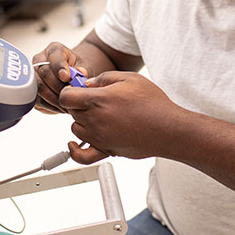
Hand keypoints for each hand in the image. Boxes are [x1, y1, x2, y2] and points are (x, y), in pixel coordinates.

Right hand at [32, 42, 88, 113]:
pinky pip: (37, 100)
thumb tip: (81, 73)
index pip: (54, 57)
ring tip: (68, 104)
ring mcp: (33, 75)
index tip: (66, 78)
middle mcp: (40, 60)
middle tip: (70, 95)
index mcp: (54, 50)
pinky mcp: (31, 90)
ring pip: (38, 88)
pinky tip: (61, 108)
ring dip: (54, 98)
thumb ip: (83, 70)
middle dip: (58, 87)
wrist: (70, 78)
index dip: (60, 68)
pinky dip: (50, 106)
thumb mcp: (83, 67)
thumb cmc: (77, 71)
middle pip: (44, 73)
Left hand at [59, 71, 182, 163]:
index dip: (70, 91)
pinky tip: (74, 144)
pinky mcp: (106, 151)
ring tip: (100, 117)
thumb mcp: (129, 79)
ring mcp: (99, 137)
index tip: (79, 90)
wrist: (168, 128)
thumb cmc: (153, 103)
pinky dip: (74, 151)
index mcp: (98, 99)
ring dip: (82, 123)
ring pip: (76, 130)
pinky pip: (81, 156)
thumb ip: (104, 78)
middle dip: (79, 105)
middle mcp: (95, 119)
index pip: (66, 97)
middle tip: (97, 101)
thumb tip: (88, 84)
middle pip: (71, 112)